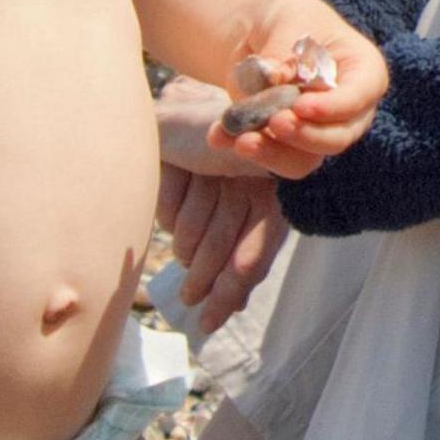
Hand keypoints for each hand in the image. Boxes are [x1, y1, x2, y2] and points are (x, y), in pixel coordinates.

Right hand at [154, 158, 287, 334]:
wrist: (190, 115)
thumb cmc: (219, 170)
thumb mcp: (236, 214)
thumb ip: (241, 256)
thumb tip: (237, 306)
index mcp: (272, 199)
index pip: (252, 258)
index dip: (228, 294)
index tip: (207, 323)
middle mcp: (251, 182)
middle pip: (219, 251)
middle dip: (201, 280)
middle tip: (189, 298)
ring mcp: (217, 169)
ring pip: (191, 234)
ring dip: (183, 248)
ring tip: (184, 246)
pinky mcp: (186, 156)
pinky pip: (169, 209)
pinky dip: (168, 213)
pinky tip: (177, 194)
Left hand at [209, 0, 387, 180]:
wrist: (261, 34)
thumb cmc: (288, 19)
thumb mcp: (288, 19)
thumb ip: (283, 49)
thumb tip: (274, 78)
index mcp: (363, 71)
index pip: (360, 96)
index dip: (335, 107)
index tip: (301, 106)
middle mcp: (348, 109)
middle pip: (338, 136)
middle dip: (305, 135)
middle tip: (274, 122)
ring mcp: (320, 131)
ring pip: (306, 159)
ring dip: (273, 153)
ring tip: (240, 139)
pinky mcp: (288, 145)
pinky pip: (273, 158)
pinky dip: (246, 149)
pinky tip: (219, 135)